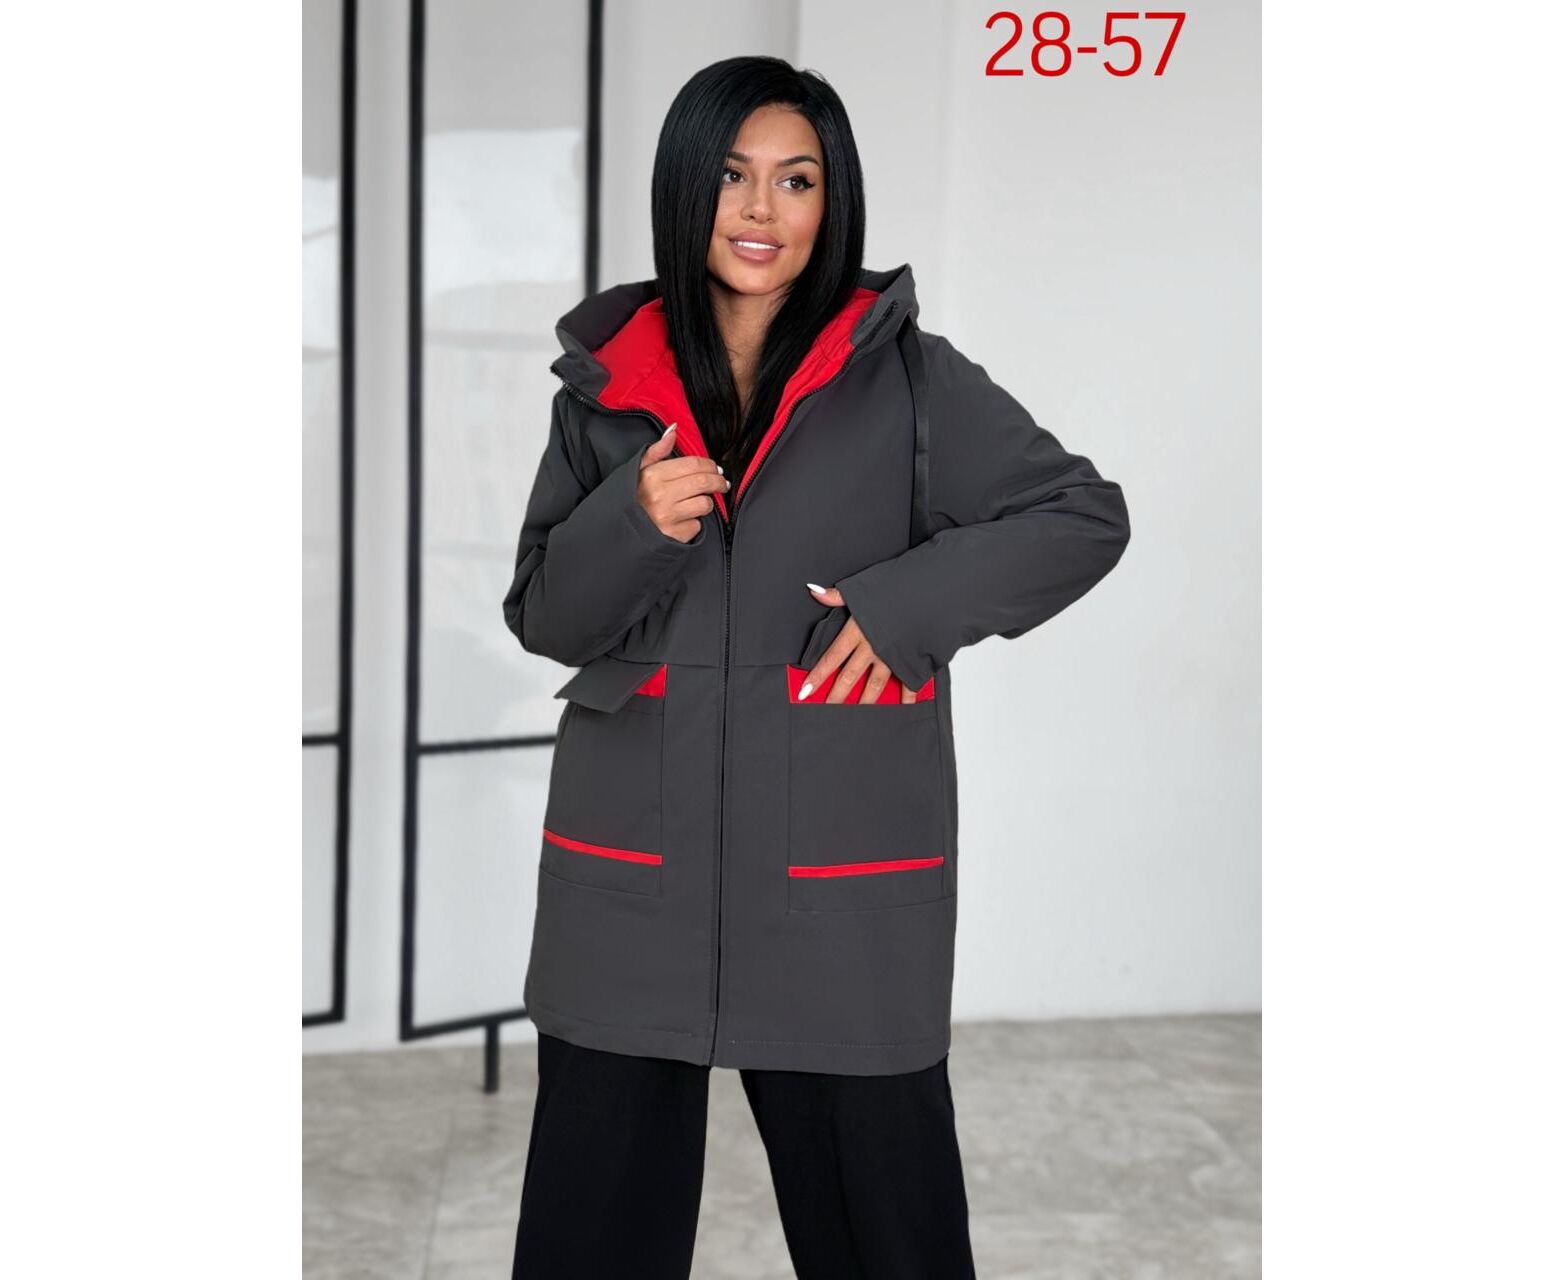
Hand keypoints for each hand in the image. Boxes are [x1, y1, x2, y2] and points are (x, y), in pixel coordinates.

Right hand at [637, 425, 729, 541]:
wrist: (617, 531)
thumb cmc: (630, 499)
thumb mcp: (637, 471)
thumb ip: (657, 451)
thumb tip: (673, 430)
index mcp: (652, 476)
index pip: (693, 464)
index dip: (709, 465)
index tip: (715, 469)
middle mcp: (660, 496)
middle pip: (704, 482)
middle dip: (718, 482)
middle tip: (721, 483)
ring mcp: (667, 517)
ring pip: (705, 504)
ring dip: (705, 503)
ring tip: (696, 502)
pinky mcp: (673, 536)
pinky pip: (696, 525)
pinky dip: (693, 523)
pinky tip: (682, 520)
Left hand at [799, 584, 919, 703]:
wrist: (931, 594)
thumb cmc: (897, 588)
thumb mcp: (863, 588)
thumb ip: (837, 595)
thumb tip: (814, 592)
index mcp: (857, 631)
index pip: (831, 658)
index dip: (817, 676)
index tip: (805, 691)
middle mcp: (872, 648)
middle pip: (849, 677)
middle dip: (836, 695)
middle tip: (826, 710)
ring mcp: (892, 657)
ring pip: (874, 684)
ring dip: (864, 701)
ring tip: (856, 715)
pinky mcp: (911, 660)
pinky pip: (908, 682)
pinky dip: (907, 696)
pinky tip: (903, 707)